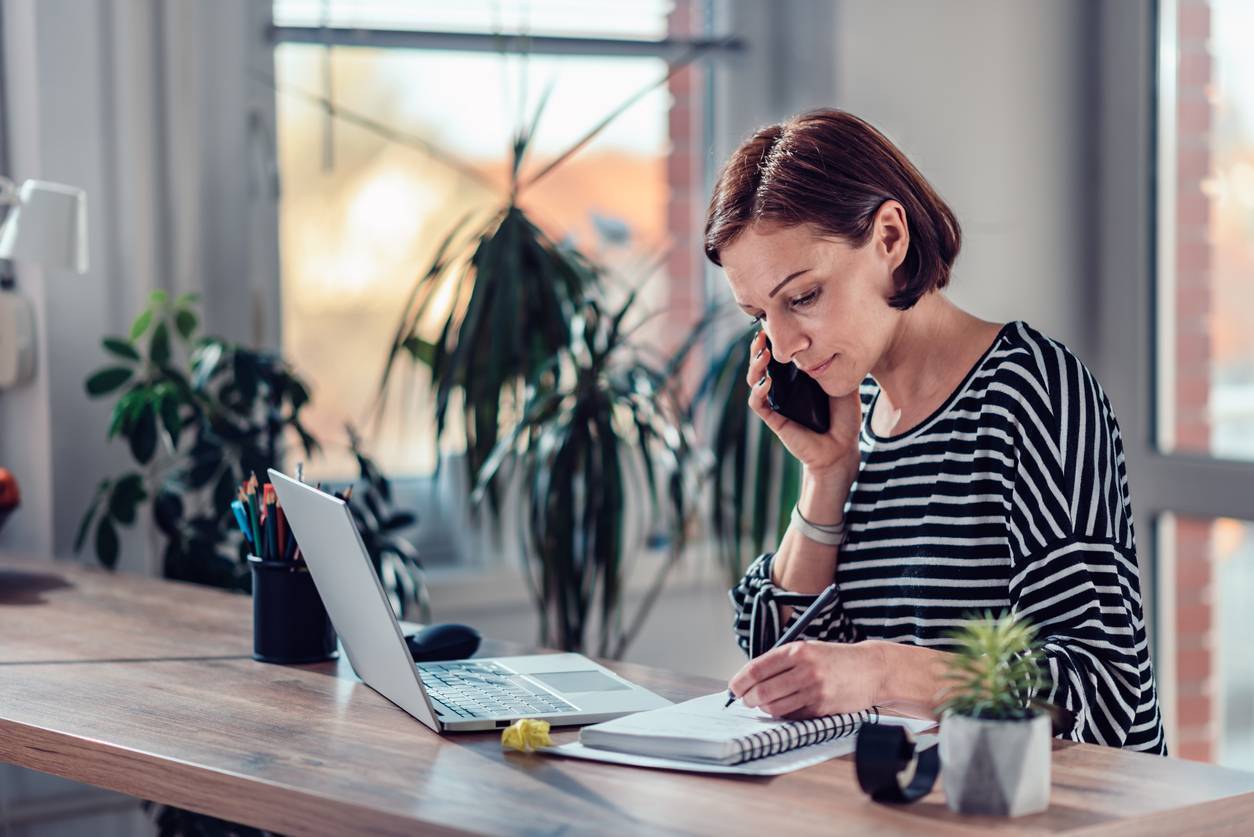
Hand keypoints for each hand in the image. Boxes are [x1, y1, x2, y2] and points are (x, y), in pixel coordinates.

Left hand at [728, 640, 886, 718]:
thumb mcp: (808, 650)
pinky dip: (783, 714)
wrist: (872, 669)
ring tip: (764, 703)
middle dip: (748, 698)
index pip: (758, 669)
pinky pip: (792, 716)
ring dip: (764, 708)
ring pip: (775, 706)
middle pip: (763, 691)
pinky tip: (785, 707)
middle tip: (746, 699)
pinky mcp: (822, 709)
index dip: (740, 681)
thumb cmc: (835, 659)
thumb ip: (781, 661)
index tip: (733, 688)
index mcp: (798, 651)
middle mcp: (805, 670)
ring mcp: (815, 691)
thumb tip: (750, 679)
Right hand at [746, 330, 861, 480]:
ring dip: (754, 366)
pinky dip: (758, 392)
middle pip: (762, 365)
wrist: (842, 449)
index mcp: (798, 380)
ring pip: (754, 381)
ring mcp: (777, 404)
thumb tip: (838, 341)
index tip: (773, 327)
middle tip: (761, 334)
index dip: (773, 342)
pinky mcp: (774, 419)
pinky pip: (758, 404)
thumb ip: (838, 366)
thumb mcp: (844, 385)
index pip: (779, 357)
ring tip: (762, 354)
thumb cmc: (844, 420)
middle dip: (758, 349)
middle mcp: (784, 390)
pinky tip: (766, 382)